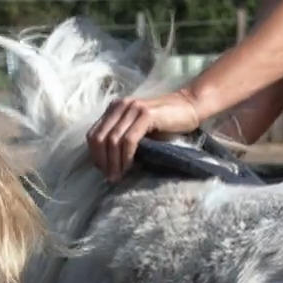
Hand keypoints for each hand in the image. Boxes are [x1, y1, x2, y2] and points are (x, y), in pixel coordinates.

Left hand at [86, 90, 203, 181]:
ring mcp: (133, 108)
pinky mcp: (146, 114)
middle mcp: (120, 105)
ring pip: (112, 140)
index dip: (95, 155)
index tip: (103, 171)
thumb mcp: (139, 129)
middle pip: (99, 138)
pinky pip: (129, 139)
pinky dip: (126, 156)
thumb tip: (109, 164)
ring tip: (117, 177)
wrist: (189, 106)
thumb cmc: (166, 123)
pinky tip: (129, 167)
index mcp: (115, 108)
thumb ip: (123, 138)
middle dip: (102, 161)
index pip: (93, 134)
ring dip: (113, 163)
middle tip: (110, 177)